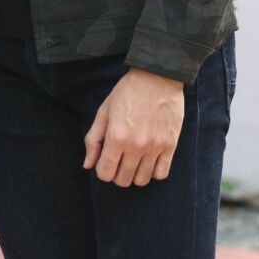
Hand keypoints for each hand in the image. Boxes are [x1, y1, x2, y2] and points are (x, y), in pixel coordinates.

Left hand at [83, 68, 184, 187]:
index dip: (102, 170)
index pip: (105, 173)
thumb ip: (93, 140)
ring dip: (134, 174)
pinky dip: (152, 172)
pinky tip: (148, 160)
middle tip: (118, 160)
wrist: (157, 78)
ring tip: (133, 160)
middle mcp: (136, 146)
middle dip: (116, 174)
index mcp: (116, 137)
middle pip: (123, 180)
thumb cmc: (127, 93)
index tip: (105, 161)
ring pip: (142, 180)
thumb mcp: (104, 112)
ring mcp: (155, 148)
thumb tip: (87, 165)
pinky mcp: (170, 146)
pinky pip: (161, 174)